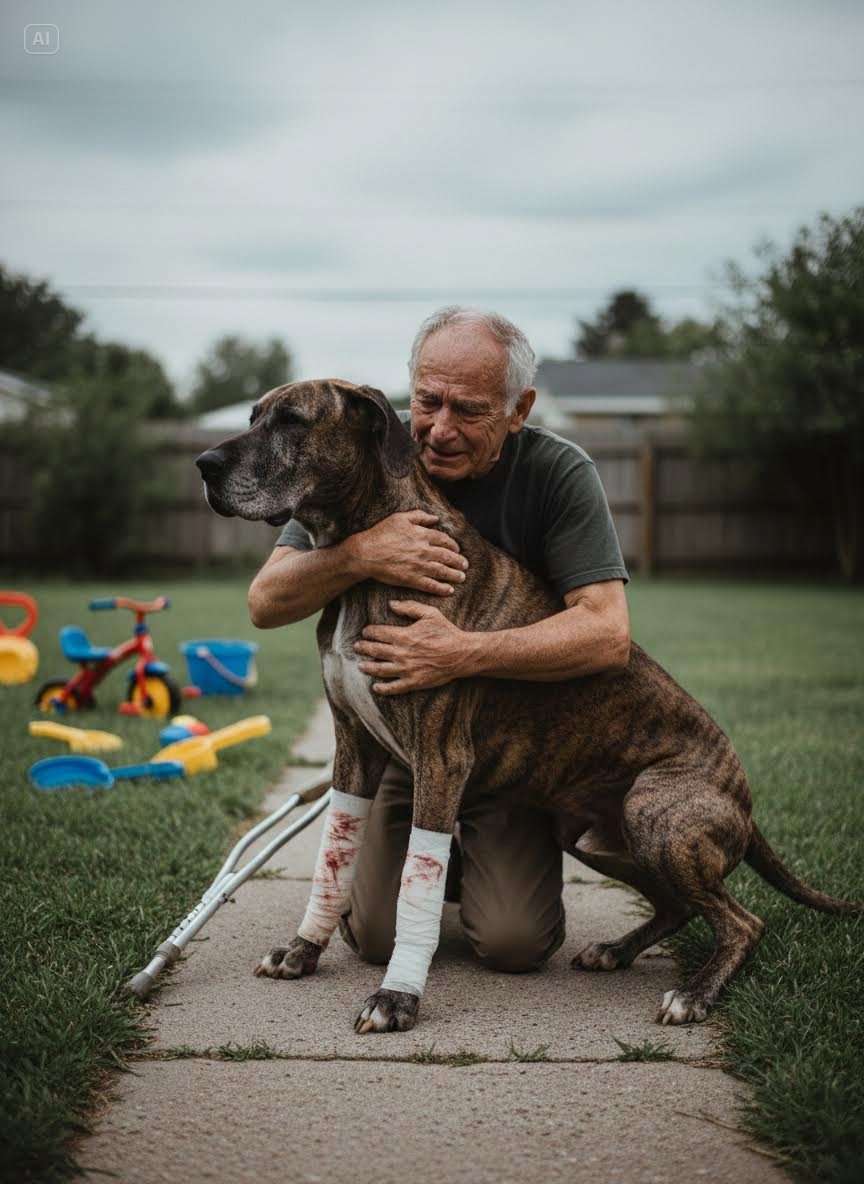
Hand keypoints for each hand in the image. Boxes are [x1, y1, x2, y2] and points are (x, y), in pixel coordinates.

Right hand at [351, 511, 467, 596]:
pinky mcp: (411, 579)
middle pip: (447, 557)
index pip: (444, 540)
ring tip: (461, 578)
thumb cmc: (380, 533)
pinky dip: (441, 588)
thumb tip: (435, 518)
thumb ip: (419, 516)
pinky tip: (448, 590)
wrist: (366, 553)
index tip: (457, 550)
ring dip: (454, 575)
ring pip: (442, 571)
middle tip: (465, 566)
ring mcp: (418, 566)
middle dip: (458, 562)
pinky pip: (431, 585)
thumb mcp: (400, 518)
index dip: (453, 546)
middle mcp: (423, 550)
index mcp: (422, 534)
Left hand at [354, 600, 475, 693]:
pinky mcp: (413, 682)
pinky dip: (382, 688)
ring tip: (361, 666)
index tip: (366, 632)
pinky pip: (393, 687)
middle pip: (375, 651)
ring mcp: (406, 669)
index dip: (369, 632)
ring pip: (380, 669)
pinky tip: (376, 687)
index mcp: (404, 635)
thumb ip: (410, 607)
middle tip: (357, 647)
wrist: (461, 654)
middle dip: (363, 648)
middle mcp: (401, 653)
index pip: (378, 633)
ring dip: (368, 667)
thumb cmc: (446, 632)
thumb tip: (391, 604)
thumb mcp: (430, 613)